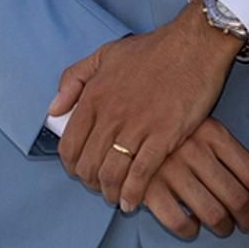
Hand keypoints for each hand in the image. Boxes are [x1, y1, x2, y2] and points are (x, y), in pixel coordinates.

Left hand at [49, 0, 242, 211]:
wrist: (194, 45)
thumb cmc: (152, 50)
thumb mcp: (105, 55)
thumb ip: (74, 79)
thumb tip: (54, 109)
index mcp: (94, 96)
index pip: (70, 144)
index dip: (71, 164)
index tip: (78, 171)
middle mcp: (111, 114)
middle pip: (88, 164)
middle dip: (89, 182)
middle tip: (98, 186)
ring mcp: (137, 127)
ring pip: (111, 173)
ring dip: (109, 192)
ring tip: (114, 197)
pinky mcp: (163, 136)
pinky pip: (140, 175)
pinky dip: (132, 194)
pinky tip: (132, 202)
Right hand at [140, 119, 248, 240]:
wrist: (125, 118)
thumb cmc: (174, 129)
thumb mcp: (204, 126)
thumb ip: (229, 152)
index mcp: (214, 133)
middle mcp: (195, 151)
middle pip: (238, 198)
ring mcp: (171, 170)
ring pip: (213, 213)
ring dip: (224, 228)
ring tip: (224, 228)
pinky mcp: (148, 188)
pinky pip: (179, 221)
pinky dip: (190, 230)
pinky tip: (192, 226)